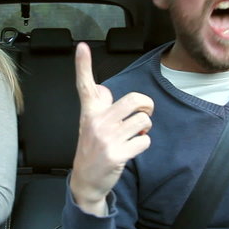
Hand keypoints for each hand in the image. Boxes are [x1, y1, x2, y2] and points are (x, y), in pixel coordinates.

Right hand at [70, 42, 153, 215]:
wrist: (86, 181)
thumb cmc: (92, 149)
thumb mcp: (90, 124)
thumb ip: (99, 105)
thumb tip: (105, 89)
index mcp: (90, 112)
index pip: (85, 85)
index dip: (83, 64)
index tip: (81, 47)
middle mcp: (96, 122)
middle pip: (135, 99)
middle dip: (147, 106)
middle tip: (143, 114)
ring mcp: (106, 138)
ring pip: (143, 120)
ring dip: (145, 129)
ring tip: (134, 135)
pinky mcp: (117, 154)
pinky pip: (144, 141)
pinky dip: (143, 144)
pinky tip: (132, 148)